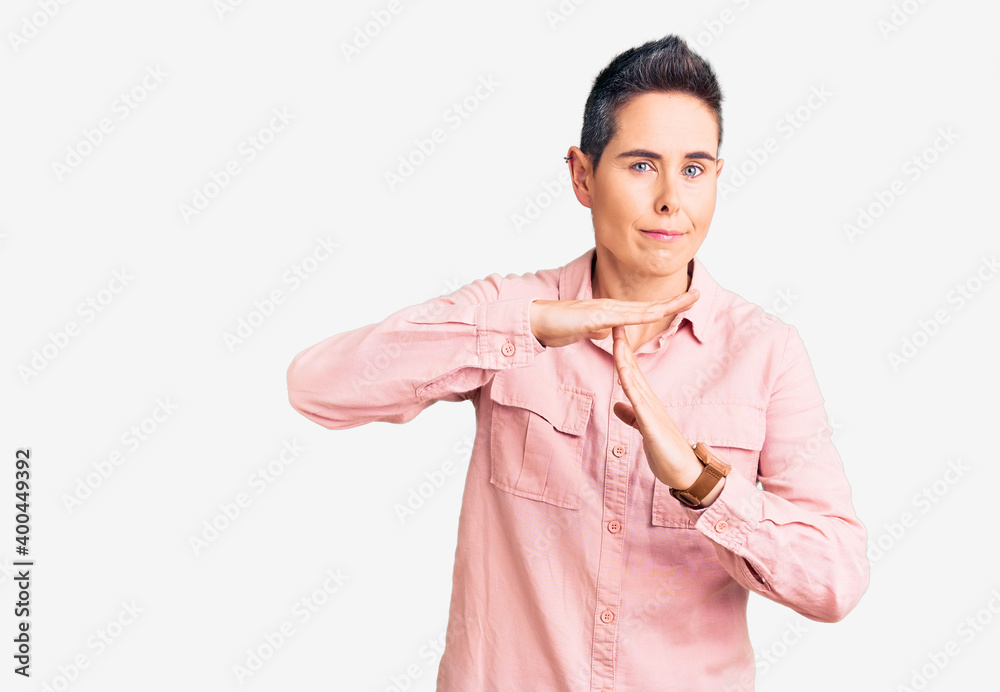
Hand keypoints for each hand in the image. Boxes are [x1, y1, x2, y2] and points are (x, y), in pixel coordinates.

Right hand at [529, 289, 698, 348]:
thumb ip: (599, 330)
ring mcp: (604, 310)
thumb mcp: (585, 331)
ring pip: (641, 309)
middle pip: (650, 305)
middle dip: (675, 301)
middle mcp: (611, 307)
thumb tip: (610, 334)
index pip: (644, 310)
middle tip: (699, 293)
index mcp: (611, 312)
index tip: (685, 301)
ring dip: (665, 305)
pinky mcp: (594, 317)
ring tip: (687, 299)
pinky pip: (621, 317)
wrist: (536, 321)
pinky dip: (639, 316)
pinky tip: (654, 313)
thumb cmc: (558, 326)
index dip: (666, 305)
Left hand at [611, 325, 722, 503]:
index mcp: (647, 402)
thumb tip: (617, 406)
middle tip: (616, 320)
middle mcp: (650, 401)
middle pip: (633, 368)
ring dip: (625, 358)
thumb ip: (631, 416)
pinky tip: (622, 373)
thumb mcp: (643, 430)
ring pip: (634, 380)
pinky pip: (638, 402)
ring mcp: (651, 411)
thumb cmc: (666, 452)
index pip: (631, 371)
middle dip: (623, 345)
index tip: (613, 332)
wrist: (686, 472)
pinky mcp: (651, 425)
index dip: (622, 352)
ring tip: (617, 338)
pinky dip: (629, 386)